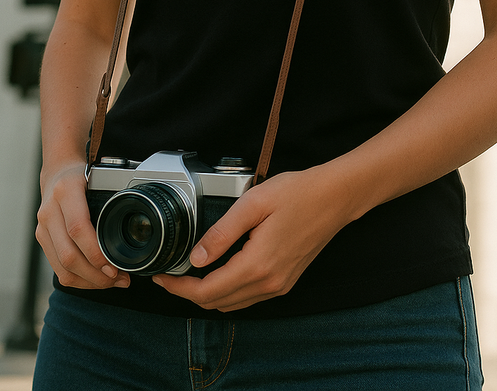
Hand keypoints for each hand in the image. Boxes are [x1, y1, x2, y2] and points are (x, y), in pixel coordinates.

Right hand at [36, 161, 129, 290]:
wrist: (57, 172)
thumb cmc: (82, 177)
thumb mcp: (98, 179)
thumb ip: (112, 200)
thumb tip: (133, 233)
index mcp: (66, 191)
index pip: (78, 229)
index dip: (96, 253)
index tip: (115, 266)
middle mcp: (50, 211)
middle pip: (69, 255)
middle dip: (96, 275)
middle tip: (119, 278)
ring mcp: (43, 227)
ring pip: (62, 268)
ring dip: (89, 282)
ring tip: (112, 282)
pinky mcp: (42, 239)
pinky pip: (58, 269)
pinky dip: (79, 280)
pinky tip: (96, 279)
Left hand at [153, 165, 347, 310]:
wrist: (335, 197)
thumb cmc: (297, 193)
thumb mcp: (253, 204)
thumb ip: (222, 232)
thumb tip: (196, 258)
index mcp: (258, 265)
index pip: (208, 291)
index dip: (179, 289)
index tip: (161, 279)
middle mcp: (269, 283)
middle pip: (218, 303)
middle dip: (189, 293)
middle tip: (170, 275)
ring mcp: (279, 285)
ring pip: (233, 304)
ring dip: (208, 294)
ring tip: (188, 274)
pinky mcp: (285, 281)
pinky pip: (248, 297)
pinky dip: (228, 291)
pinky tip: (218, 271)